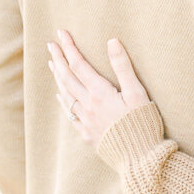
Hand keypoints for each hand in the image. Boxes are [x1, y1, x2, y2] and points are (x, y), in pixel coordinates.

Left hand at [48, 30, 149, 147]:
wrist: (139, 159)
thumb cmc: (142, 124)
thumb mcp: (137, 93)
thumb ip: (123, 67)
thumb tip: (112, 41)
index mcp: (101, 93)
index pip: (79, 65)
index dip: (69, 48)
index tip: (61, 33)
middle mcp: (89, 106)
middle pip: (68, 78)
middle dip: (59, 59)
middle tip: (50, 44)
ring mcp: (86, 121)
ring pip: (66, 95)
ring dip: (58, 77)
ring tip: (52, 64)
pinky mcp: (88, 135)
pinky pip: (70, 114)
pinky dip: (63, 101)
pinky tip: (60, 95)